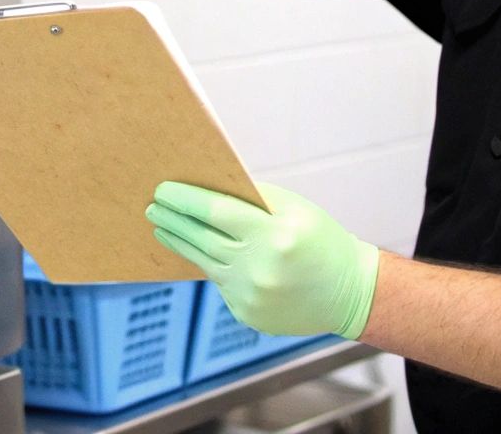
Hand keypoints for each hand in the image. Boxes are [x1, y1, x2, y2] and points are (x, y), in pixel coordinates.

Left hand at [146, 181, 379, 338]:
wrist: (348, 292)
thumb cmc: (321, 240)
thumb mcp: (296, 208)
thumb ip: (253, 197)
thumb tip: (209, 186)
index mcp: (273, 234)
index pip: (215, 211)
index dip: (185, 199)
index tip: (163, 189)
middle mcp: (258, 267)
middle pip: (201, 238)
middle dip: (173, 219)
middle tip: (152, 207)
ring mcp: (250, 295)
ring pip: (204, 262)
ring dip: (180, 242)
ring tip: (162, 227)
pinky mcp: (246, 314)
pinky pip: (220, 283)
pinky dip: (212, 266)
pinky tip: (203, 253)